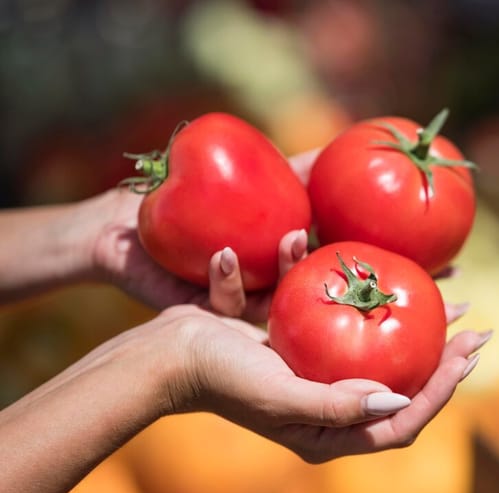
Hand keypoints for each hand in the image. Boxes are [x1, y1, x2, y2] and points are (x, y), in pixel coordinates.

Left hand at [86, 151, 319, 320]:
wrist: (122, 223)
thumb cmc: (184, 195)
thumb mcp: (244, 174)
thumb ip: (290, 169)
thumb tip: (337, 149)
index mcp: (278, 260)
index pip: (316, 258)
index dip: (337, 250)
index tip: (350, 226)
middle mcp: (262, 285)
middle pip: (298, 284)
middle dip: (308, 263)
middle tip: (307, 234)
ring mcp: (234, 301)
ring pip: (267, 300)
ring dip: (279, 273)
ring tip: (287, 240)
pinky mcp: (201, 312)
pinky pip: (221, 303)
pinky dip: (226, 281)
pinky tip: (222, 255)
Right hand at [156, 304, 488, 462]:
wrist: (170, 352)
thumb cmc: (221, 379)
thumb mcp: (280, 398)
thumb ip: (337, 404)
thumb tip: (399, 399)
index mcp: (330, 431)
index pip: (403, 421)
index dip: (443, 391)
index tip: (469, 354)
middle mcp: (330, 406)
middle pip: (403, 386)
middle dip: (443, 359)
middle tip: (477, 328)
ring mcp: (318, 374)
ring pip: (383, 351)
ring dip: (416, 327)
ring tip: (454, 299)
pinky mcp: (303, 344)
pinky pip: (347, 324)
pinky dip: (369, 302)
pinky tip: (387, 274)